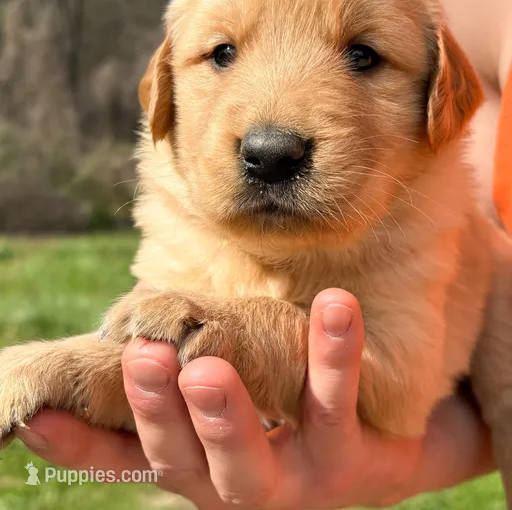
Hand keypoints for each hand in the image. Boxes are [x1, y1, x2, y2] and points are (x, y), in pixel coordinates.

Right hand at [12, 289, 493, 508]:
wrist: (377, 458)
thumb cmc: (275, 424)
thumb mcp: (213, 418)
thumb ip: (165, 395)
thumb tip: (88, 362)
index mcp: (194, 469)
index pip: (127, 459)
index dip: (79, 446)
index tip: (38, 417)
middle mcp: (234, 488)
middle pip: (185, 461)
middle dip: (160, 414)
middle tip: (143, 362)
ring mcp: (295, 481)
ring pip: (254, 458)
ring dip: (228, 415)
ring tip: (208, 367)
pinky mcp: (352, 457)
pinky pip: (339, 401)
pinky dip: (334, 353)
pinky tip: (335, 303)